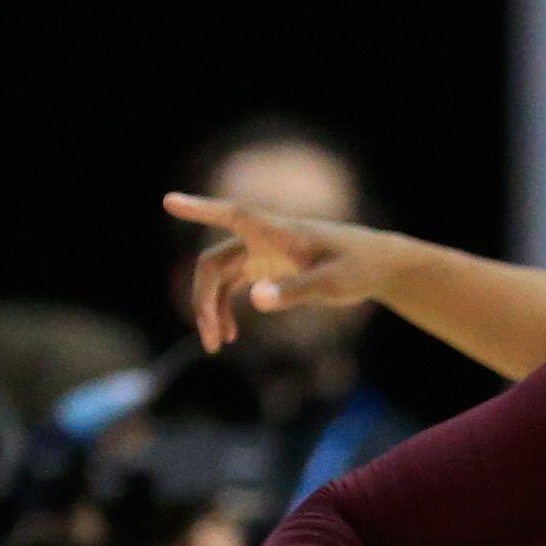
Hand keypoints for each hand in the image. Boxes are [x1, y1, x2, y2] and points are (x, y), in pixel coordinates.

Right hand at [167, 191, 402, 352]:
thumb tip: (254, 300)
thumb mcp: (334, 285)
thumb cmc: (358, 268)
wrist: (376, 265)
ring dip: (211, 308)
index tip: (169, 201)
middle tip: (211, 340)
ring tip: (216, 345)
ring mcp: (260, 252)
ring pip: (219, 277)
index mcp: (278, 232)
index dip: (201, 209)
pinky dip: (226, 307)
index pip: (234, 215)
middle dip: (204, 299)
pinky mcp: (265, 267)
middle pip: (214, 263)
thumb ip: (296, 291)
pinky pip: (232, 285)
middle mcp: (262, 238)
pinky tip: (230, 334)